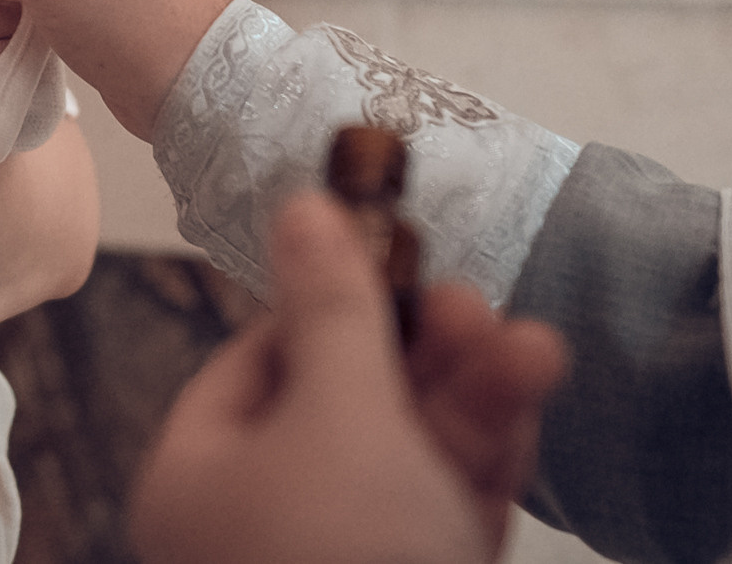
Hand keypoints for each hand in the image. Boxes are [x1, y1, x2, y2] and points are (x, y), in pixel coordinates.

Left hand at [127, 194, 566, 563]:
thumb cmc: (345, 554)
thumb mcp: (337, 413)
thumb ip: (334, 308)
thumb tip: (301, 204)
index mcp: (198, 479)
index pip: (255, 364)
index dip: (324, 305)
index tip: (392, 258)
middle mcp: (261, 523)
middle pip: (343, 404)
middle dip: (421, 348)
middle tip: (474, 297)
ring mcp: (343, 559)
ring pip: (410, 454)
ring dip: (472, 393)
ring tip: (531, 342)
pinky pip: (447, 505)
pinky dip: (489, 453)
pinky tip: (533, 387)